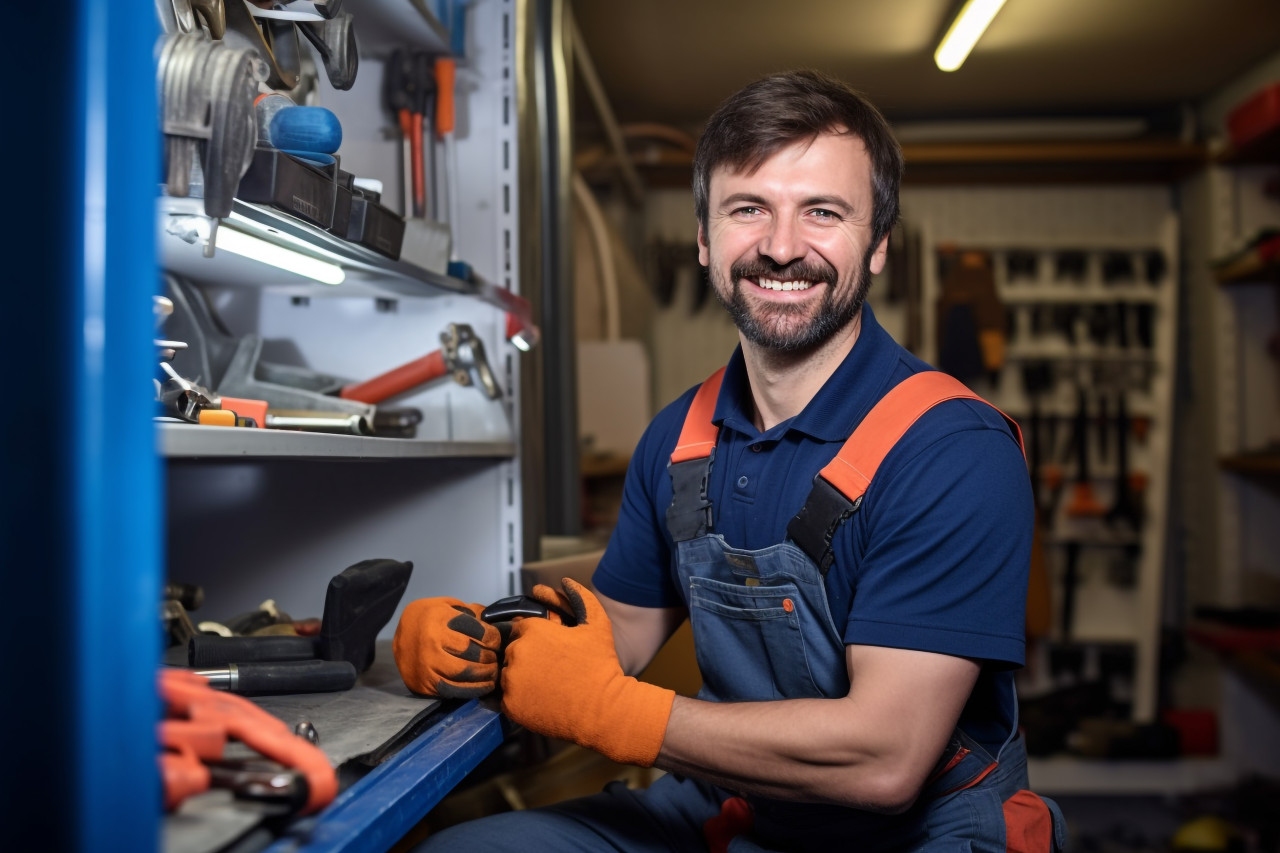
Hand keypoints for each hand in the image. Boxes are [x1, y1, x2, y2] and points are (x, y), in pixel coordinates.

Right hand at [392, 597, 504, 697]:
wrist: (399, 635)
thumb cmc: (430, 618)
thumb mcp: (448, 605)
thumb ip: (471, 612)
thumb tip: (497, 622)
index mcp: (439, 619)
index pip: (477, 631)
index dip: (493, 637)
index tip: (496, 640)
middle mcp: (432, 642)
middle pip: (472, 653)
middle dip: (490, 656)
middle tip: (496, 657)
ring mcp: (427, 665)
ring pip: (465, 673)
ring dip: (485, 674)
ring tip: (493, 671)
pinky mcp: (425, 683)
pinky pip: (454, 690)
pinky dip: (474, 690)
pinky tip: (484, 684)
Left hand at [500, 578, 674, 766]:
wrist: (604, 709)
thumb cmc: (601, 664)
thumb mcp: (597, 624)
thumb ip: (580, 597)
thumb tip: (565, 581)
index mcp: (532, 630)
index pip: (521, 628)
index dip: (537, 638)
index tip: (551, 650)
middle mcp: (517, 652)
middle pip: (513, 650)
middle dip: (528, 656)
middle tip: (551, 669)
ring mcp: (511, 680)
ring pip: (508, 673)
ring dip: (522, 676)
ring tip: (547, 685)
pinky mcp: (510, 705)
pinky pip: (507, 698)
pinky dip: (520, 699)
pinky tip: (542, 699)